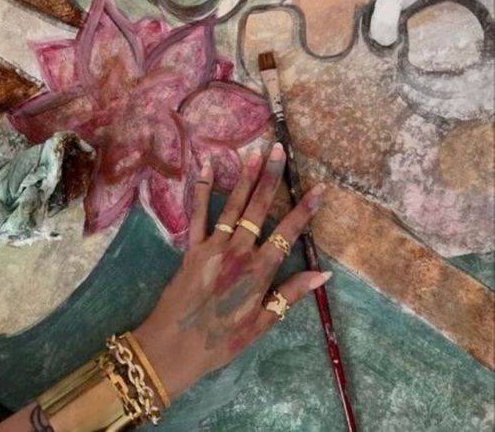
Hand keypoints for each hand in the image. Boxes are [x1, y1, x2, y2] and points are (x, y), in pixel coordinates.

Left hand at [134, 142, 329, 399]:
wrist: (172, 346)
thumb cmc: (220, 341)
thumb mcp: (261, 324)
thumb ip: (290, 295)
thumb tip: (323, 274)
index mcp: (258, 272)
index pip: (287, 234)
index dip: (304, 209)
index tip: (319, 187)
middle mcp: (237, 252)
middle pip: (259, 209)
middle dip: (270, 177)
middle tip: (278, 149)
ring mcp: (212, 246)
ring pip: (233, 206)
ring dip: (243, 177)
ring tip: (253, 151)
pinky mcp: (191, 247)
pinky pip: (197, 214)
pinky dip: (201, 189)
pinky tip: (204, 166)